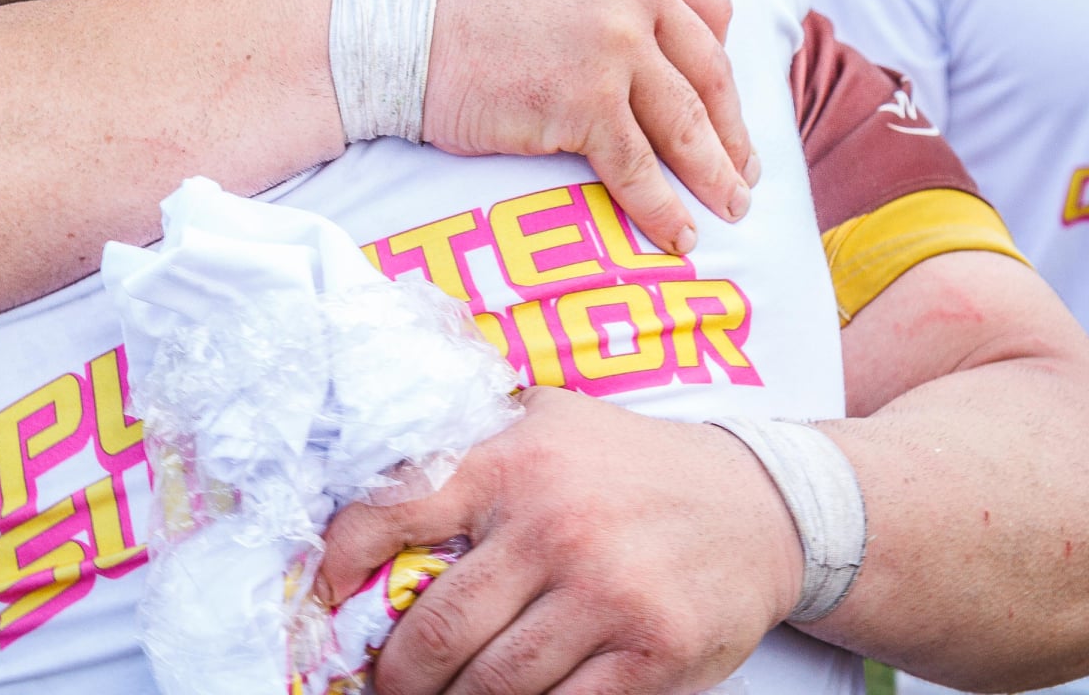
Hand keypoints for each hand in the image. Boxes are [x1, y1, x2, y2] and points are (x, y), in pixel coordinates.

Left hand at [316, 388, 800, 694]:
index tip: (324, 597)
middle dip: (397, 675)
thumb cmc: (631, 466)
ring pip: (494, 686)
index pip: (394, 511)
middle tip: (384, 687)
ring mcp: (607, 594)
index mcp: (512, 462)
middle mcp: (555, 525)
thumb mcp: (547, 420)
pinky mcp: (655, 652)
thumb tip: (370, 472)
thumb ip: (470, 439)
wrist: (765, 503)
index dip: (341, 563)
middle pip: (436, 629)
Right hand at [422, 0, 754, 254]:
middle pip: (707, 70)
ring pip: (686, 123)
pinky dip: (663, 208)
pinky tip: (677, 234)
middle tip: (743, 169)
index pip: (706, 5)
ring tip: (730, 209)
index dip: (718, 56)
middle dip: (730, 129)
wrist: (384, 27)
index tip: (718, 94)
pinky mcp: (587, 105)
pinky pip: (640, 167)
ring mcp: (614, 46)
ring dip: (715, 174)